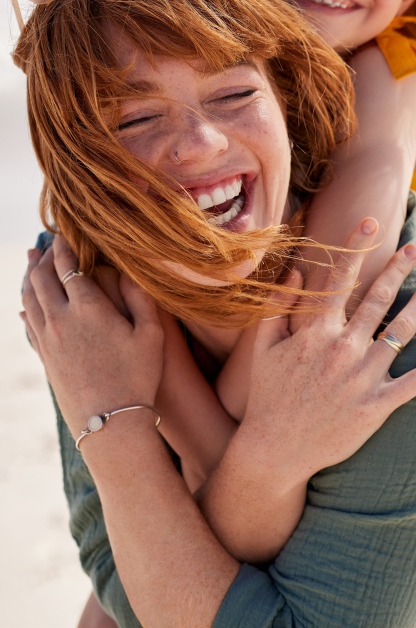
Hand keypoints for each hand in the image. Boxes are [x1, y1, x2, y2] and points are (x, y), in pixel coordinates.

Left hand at [21, 236, 163, 437]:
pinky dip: (26, 308)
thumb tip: (131, 269)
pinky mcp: (44, 358)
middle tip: (48, 242)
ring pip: (30, 299)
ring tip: (31, 261)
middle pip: (42, 279)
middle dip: (44, 257)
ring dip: (29, 277)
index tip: (67, 231)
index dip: (66, 247)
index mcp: (89, 309)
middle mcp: (61, 320)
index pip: (69, 267)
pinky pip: (28, 325)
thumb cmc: (138, 375)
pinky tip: (25, 305)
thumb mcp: (151, 333)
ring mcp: (48, 340)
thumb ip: (140, 297)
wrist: (110, 421)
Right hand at [237, 218, 415, 488]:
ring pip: (402, 330)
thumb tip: (297, 271)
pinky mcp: (378, 405)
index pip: (341, 280)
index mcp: (316, 332)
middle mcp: (344, 349)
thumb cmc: (268, 398)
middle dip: (398, 268)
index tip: (371, 222)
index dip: (356, 248)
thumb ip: (279, 307)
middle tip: (414, 247)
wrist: (274, 452)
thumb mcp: (264, 348)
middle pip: (378, 299)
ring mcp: (364, 378)